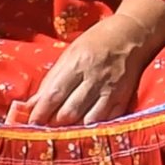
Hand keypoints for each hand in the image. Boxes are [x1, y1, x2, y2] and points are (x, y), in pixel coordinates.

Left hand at [25, 17, 149, 124]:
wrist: (134, 32)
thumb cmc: (97, 41)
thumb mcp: (70, 53)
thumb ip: (52, 80)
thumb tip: (32, 104)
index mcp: (77, 64)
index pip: (54, 95)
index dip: (40, 113)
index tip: (30, 125)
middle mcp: (95, 78)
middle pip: (70, 111)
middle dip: (54, 124)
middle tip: (45, 130)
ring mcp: (111, 89)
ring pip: (88, 120)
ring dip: (73, 129)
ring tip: (63, 133)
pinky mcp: (124, 97)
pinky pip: (108, 119)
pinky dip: (94, 127)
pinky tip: (84, 128)